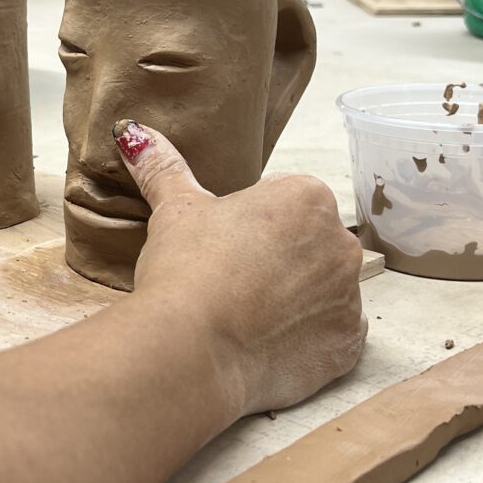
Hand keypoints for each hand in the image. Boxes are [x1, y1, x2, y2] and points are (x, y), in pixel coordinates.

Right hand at [115, 120, 366, 416]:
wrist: (193, 349)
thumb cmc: (186, 268)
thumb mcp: (173, 210)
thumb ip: (163, 168)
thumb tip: (133, 133)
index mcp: (308, 198)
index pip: (284, 203)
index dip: (250, 226)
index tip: (224, 247)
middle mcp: (341, 243)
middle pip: (309, 246)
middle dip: (278, 261)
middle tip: (230, 281)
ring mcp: (349, 299)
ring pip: (322, 292)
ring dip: (295, 301)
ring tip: (244, 317)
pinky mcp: (347, 347)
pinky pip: (330, 337)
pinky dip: (306, 342)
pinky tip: (264, 344)